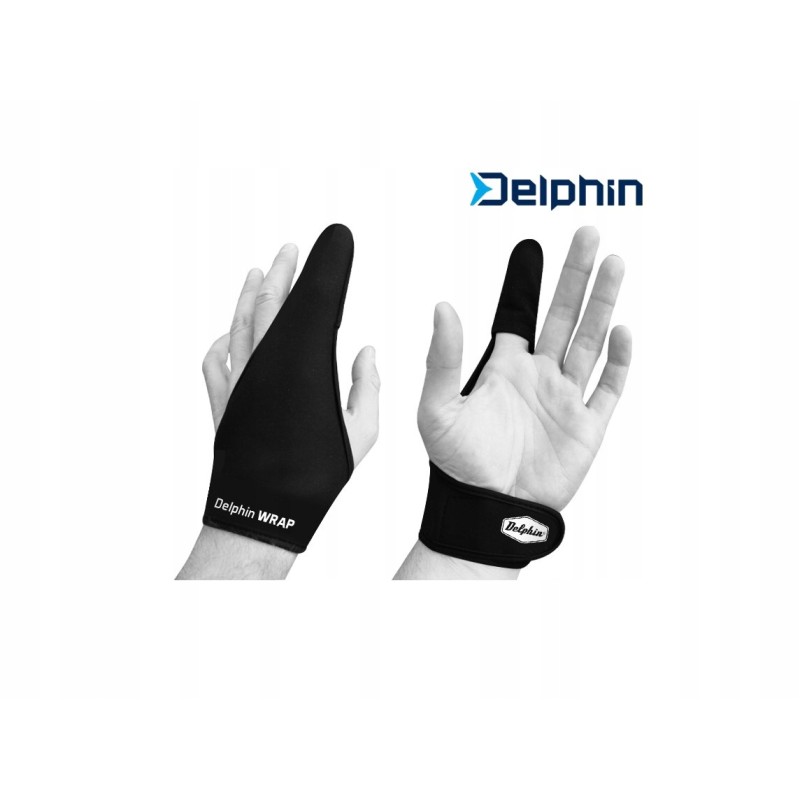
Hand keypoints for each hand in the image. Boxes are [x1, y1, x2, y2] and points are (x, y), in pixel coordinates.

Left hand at [202, 243, 379, 464]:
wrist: (264, 511)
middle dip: (280, 271)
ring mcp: (238, 382)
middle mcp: (265, 365)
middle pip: (268, 304)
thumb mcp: (360, 433)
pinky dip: (221, 343)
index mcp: (303, 366)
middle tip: (289, 249)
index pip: (313, 304)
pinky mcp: (222, 402)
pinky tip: (228, 335)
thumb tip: (367, 352)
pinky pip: (215, 362)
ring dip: (246, 295)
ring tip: (256, 272)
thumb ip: (367, 388)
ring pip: (238, 325)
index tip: (331, 246)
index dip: (322, 270)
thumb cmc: (317, 476)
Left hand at [418, 226, 630, 511]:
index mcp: (504, 366)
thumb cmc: (457, 463)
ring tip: (614, 264)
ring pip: (591, 340)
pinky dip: (618, 361)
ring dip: (603, 303)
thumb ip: (442, 358)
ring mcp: (566, 397)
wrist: (486, 510)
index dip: (526, 281)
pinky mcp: (587, 426)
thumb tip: (442, 306)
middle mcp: (538, 374)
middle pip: (564, 315)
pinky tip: (622, 330)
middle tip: (589, 235)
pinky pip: (608, 387)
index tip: (533, 245)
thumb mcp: (437, 407)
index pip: (518, 312)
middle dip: (577, 275)